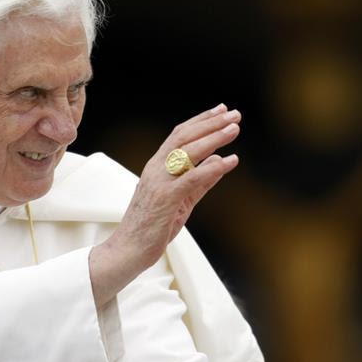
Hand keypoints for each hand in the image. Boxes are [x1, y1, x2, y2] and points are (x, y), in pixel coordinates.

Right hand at [89, 104, 240, 306]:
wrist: (127, 250)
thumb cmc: (152, 226)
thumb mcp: (181, 199)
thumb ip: (200, 181)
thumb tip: (218, 161)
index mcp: (157, 166)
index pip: (180, 135)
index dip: (202, 121)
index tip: (221, 111)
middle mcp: (156, 168)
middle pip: (185, 136)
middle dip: (210, 123)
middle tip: (233, 114)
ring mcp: (159, 182)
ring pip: (188, 152)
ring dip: (214, 138)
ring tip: (234, 129)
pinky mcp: (166, 199)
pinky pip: (192, 179)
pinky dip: (212, 168)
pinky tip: (230, 161)